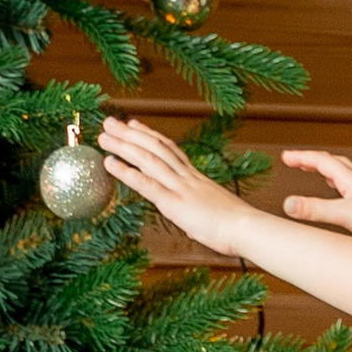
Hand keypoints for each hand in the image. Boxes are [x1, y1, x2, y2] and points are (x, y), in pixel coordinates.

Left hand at [98, 118, 255, 257]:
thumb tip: (196, 217)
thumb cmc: (237, 227)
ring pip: (147, 159)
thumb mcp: (217, 212)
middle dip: (130, 134)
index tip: (134, 124)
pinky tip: (109, 163)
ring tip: (103, 136)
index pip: (170, 150)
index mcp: (196, 178)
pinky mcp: (174, 202)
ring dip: (123, 146)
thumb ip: (202, 210)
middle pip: (154, 147)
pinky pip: (145, 184)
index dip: (150, 135)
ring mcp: (179, 187)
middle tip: (109, 122)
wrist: (247, 229)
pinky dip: (125, 172)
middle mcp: (186, 177)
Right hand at [276, 148, 351, 244]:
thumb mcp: (343, 215)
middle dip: (311, 160)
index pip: (322, 161)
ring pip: (342, 174)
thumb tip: (288, 204)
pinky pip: (350, 189)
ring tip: (315, 172)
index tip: (284, 156)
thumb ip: (314, 210)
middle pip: (332, 162)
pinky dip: (338, 186)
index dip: (301, 157)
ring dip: (326, 170)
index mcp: (351, 179)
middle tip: (295, 161)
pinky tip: (338, 196)